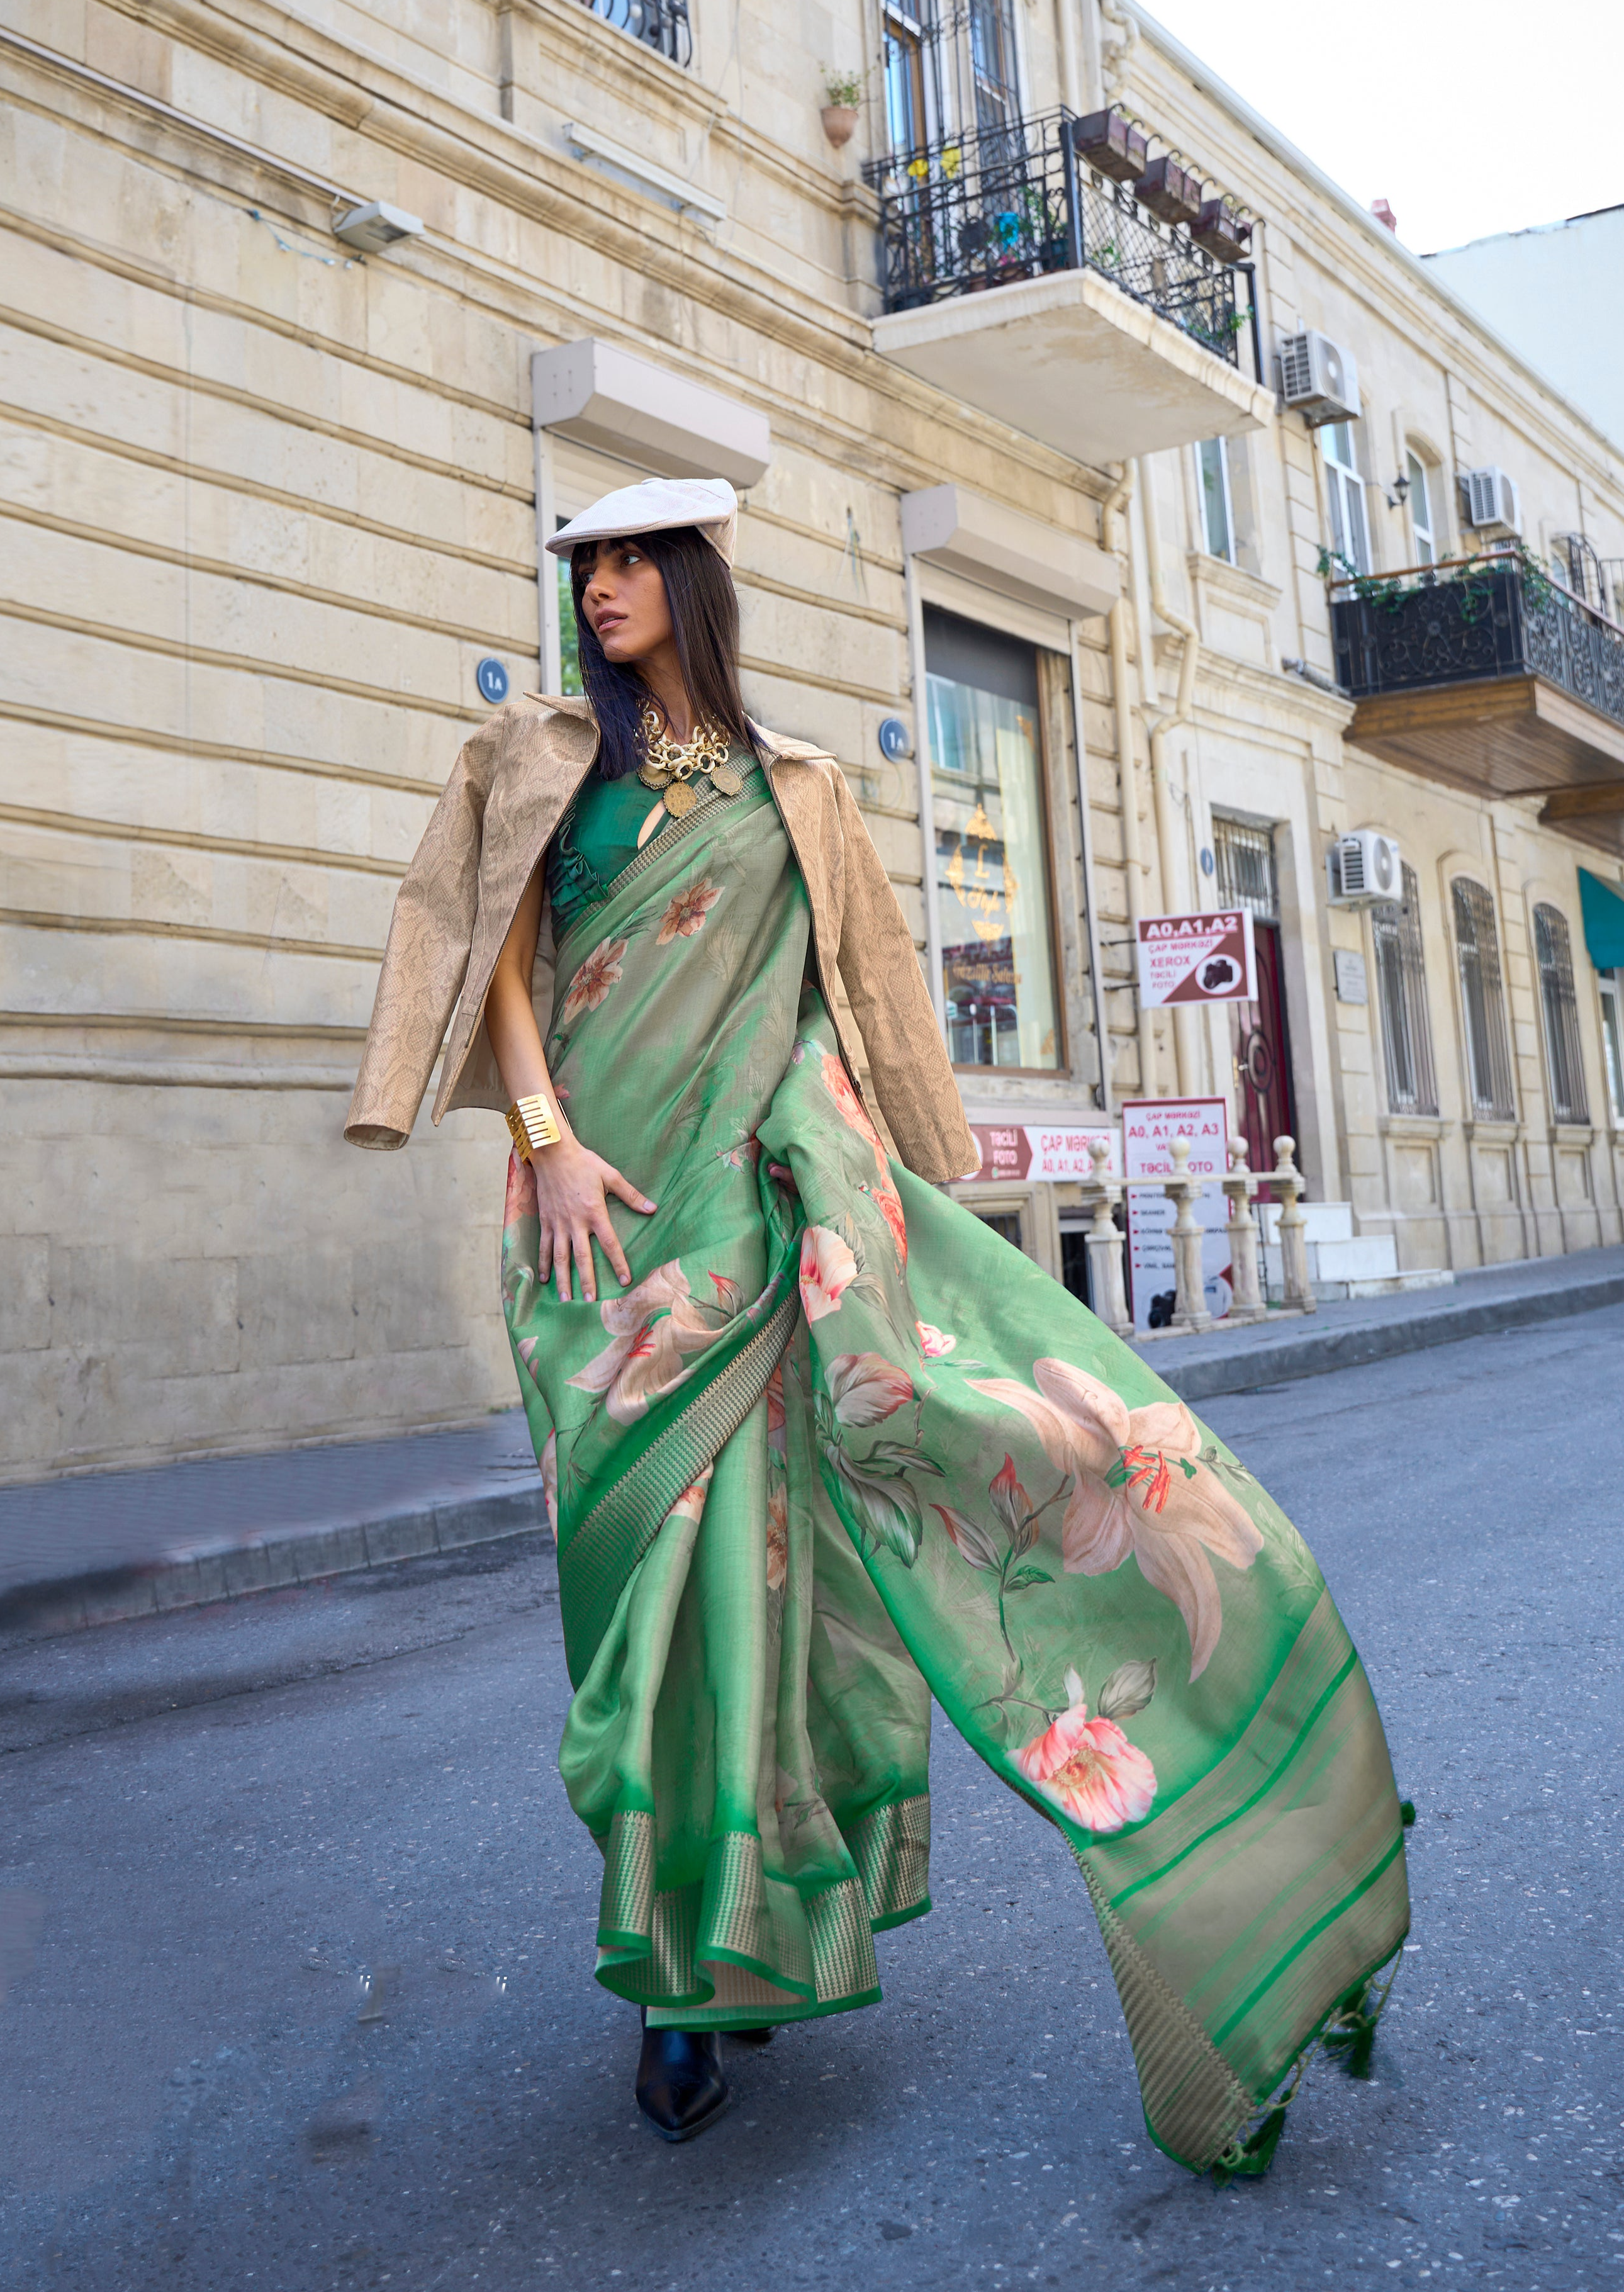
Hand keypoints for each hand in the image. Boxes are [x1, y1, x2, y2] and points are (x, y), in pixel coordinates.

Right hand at [531, 1136, 655, 1303]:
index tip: (625, 1280)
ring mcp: (558, 1223)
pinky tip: (544, 1279)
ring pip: (560, 1257)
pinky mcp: (545, 1220)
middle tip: (590, 1301)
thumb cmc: (584, 1162)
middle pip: (582, 1257)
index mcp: (595, 1212)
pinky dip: (543, 1263)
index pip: (610, 1243)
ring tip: (565, 1298)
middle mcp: (575, 1222)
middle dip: (587, 1280)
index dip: (618, 1263)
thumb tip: (653, 1209)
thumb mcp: (611, 1176)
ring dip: (563, 1279)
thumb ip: (631, 1195)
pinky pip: (544, 1246)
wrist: (553, 1152)